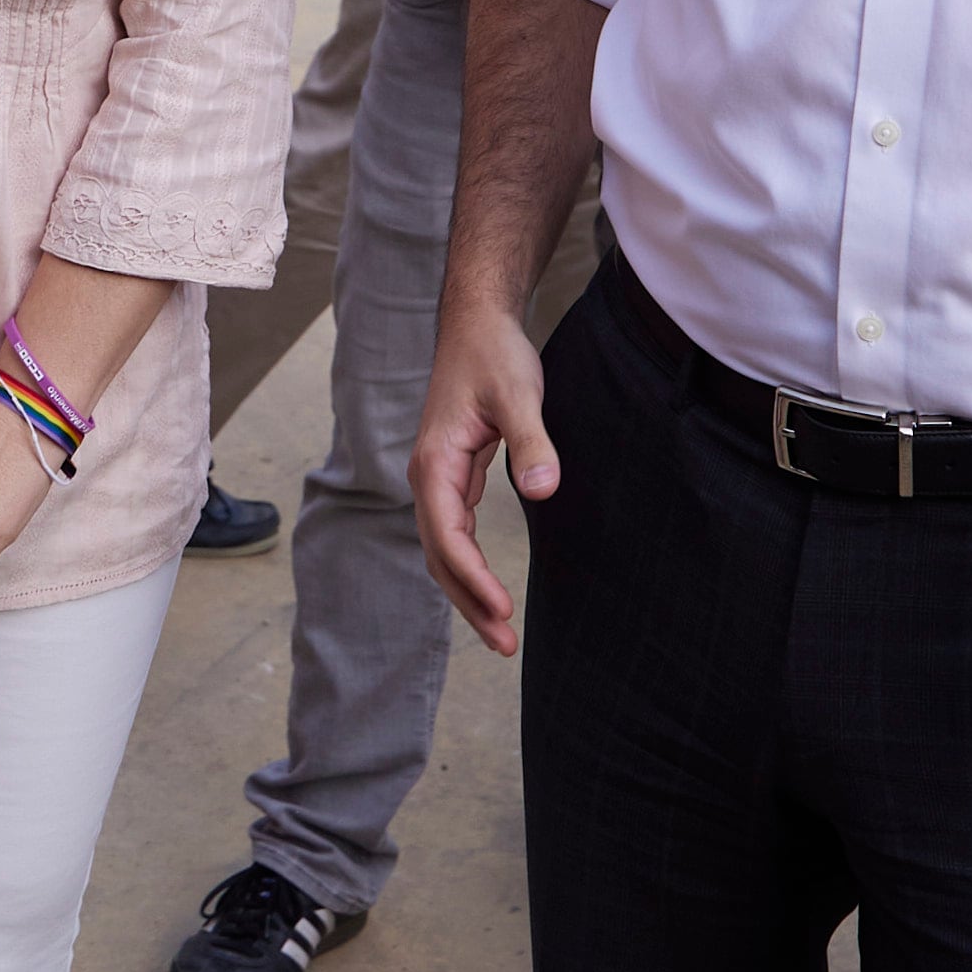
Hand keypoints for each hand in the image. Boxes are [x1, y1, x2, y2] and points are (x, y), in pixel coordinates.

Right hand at [410, 288, 556, 653]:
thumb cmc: (494, 356)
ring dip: (468, 592)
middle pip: (440, 555)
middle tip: (506, 644)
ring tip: (500, 633)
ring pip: (445, 550)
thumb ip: (532, 442)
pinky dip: (468, 568)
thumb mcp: (520, 393)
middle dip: (469, 602)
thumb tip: (543, 490)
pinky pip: (454, 535)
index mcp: (436, 462)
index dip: (472, 576)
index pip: (447, 534)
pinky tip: (488, 592)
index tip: (503, 608)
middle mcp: (429, 477)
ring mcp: (438, 479)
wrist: (476, 326)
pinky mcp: (454, 477)